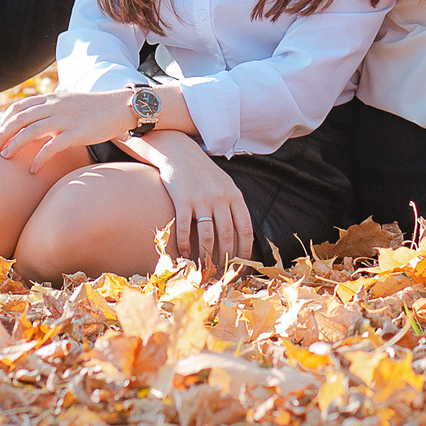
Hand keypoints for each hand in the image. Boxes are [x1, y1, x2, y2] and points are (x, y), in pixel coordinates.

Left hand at [0, 87, 143, 173]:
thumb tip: (37, 120)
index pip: (19, 106)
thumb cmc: (96, 109)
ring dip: (14, 144)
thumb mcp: (70, 102)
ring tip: (5, 157)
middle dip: (2, 134)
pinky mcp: (76, 133)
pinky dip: (39, 159)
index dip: (4, 120)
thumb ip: (53, 109)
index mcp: (52, 99)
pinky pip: (52, 147)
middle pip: (19, 119)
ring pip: (30, 131)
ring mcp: (65, 119)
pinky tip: (33, 169)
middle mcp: (55, 107)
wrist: (121, 108)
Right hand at [133, 132, 253, 275]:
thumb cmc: (204, 173)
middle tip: (222, 272)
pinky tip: (184, 253)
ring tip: (204, 267)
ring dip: (206, 255)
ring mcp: (201, 199)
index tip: (242, 266)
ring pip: (207, 235)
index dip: (245, 250)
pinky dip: (184, 244)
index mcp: (234, 195)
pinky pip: (185, 228)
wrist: (180, 153)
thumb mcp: (225, 185)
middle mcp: (220, 198)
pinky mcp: (182, 200)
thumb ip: (234, 206)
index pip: (245, 228)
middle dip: (226, 257)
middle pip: (227, 235)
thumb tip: (242, 234)